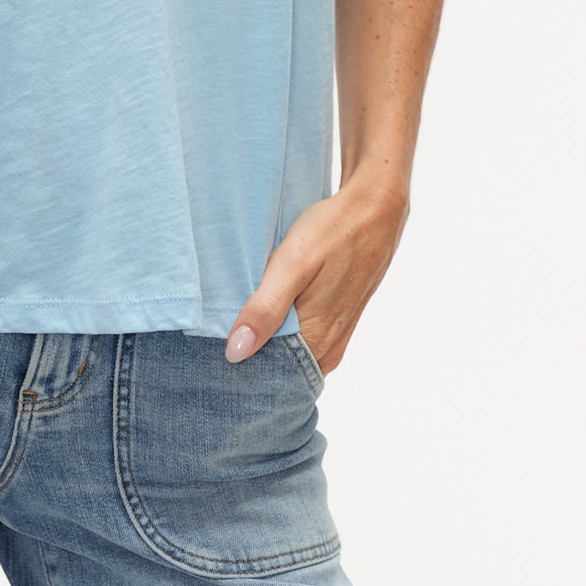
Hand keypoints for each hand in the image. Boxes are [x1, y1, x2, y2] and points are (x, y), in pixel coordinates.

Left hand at [224, 177, 410, 375]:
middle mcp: (329, 346)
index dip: (240, 369)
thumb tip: (235, 353)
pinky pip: (304, 337)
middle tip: (215, 339)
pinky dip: (282, 330)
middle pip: (281, 368)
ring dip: (266, 343)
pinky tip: (263, 310)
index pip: (269, 377)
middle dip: (251, 359)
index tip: (212, 356)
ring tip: (234, 324)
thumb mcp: (292, 264)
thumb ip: (265, 309)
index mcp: (317, 340)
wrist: (374, 208)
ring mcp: (336, 333)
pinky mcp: (337, 317)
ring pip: (293, 353)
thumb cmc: (332, 232)